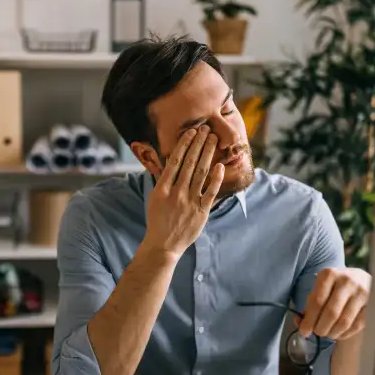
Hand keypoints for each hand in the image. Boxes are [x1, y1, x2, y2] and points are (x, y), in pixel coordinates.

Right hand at [143, 125, 223, 258]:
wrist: (163, 245)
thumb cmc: (158, 220)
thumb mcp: (154, 198)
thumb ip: (163, 181)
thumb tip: (169, 163)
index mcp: (162, 188)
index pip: (174, 160)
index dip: (184, 144)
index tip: (191, 132)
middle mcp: (176, 193)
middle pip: (190, 163)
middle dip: (199, 143)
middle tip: (206, 129)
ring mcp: (190, 202)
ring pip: (201, 172)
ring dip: (208, 153)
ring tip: (213, 140)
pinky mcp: (201, 211)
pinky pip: (211, 192)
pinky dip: (216, 178)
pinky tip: (221, 165)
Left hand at [298, 267, 370, 340]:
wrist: (360, 279)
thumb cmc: (334, 286)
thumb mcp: (320, 288)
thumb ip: (310, 304)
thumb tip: (300, 322)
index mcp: (329, 274)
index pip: (317, 302)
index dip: (309, 320)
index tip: (304, 331)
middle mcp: (347, 281)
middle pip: (331, 313)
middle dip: (321, 328)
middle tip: (317, 333)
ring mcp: (362, 292)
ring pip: (344, 321)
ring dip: (333, 333)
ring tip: (327, 333)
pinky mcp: (372, 304)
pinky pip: (357, 325)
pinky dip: (345, 334)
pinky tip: (339, 333)